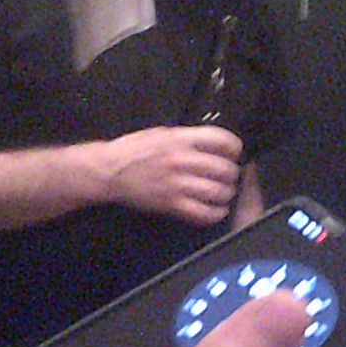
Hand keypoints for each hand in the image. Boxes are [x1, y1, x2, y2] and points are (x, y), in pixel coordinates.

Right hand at [92, 124, 245, 223]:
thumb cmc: (134, 150)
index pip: (223, 140)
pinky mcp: (171, 204)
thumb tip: (212, 144)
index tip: (234, 153)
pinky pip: (203, 213)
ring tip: (224, 192)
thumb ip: (188, 138)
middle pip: (225, 169)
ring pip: (218, 192)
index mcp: (182, 139)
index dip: (235, 148)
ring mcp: (177, 184)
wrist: (111, 170)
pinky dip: (215, 213)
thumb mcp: (163, 133)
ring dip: (226, 193)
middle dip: (232, 173)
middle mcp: (183, 160)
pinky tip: (217, 209)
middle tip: (229, 175)